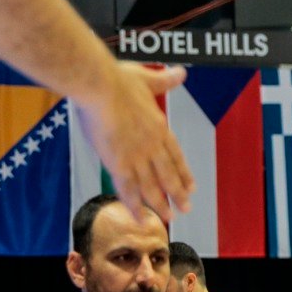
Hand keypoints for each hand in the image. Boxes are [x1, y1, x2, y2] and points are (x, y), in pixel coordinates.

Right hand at [72, 62, 194, 220]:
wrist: (99, 86)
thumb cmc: (118, 79)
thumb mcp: (147, 78)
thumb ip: (165, 80)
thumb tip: (181, 72)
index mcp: (158, 127)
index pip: (175, 155)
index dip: (183, 173)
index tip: (191, 187)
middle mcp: (152, 145)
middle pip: (168, 175)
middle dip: (178, 194)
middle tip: (186, 208)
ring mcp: (137, 156)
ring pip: (152, 187)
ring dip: (161, 204)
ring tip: (169, 218)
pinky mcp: (118, 163)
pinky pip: (128, 190)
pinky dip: (135, 206)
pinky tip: (141, 218)